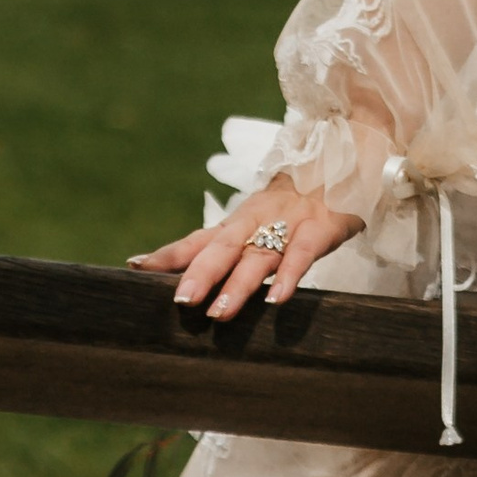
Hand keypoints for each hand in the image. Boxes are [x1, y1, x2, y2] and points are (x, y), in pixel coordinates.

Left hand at [131, 175, 362, 317]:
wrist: (341, 162)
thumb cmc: (292, 207)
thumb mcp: (257, 225)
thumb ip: (227, 250)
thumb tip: (186, 281)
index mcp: (237, 222)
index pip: (197, 239)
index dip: (168, 254)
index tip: (136, 267)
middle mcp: (256, 221)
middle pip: (222, 247)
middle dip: (200, 274)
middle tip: (181, 301)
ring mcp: (287, 224)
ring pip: (258, 255)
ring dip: (238, 285)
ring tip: (220, 314)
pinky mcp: (319, 229)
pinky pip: (302, 254)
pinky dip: (289, 275)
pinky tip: (277, 300)